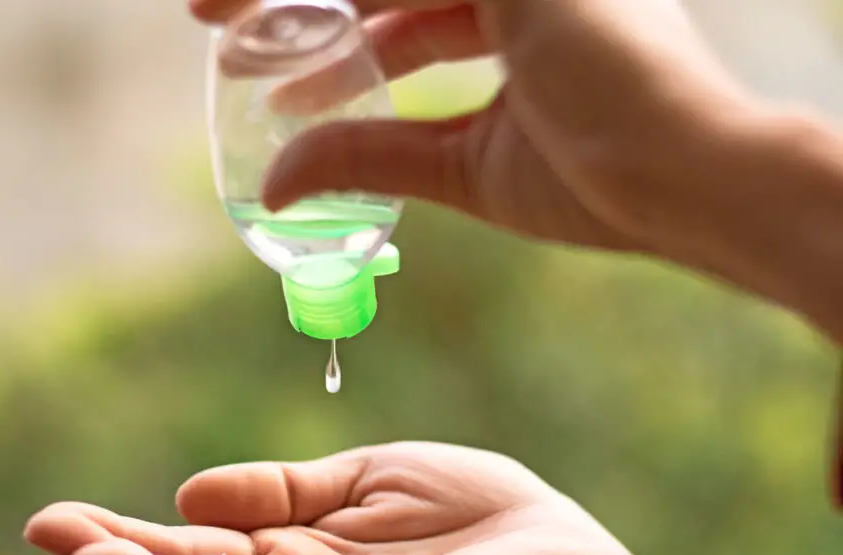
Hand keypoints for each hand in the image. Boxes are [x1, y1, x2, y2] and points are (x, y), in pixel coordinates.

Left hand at [195, 0, 762, 259]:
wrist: (683, 180)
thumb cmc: (601, 182)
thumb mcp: (462, 171)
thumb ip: (372, 160)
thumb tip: (279, 188)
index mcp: (527, 21)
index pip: (409, 20)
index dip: (342, 45)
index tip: (279, 81)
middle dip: (299, 5)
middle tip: (220, 28)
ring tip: (217, 21)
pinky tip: (266, 22)